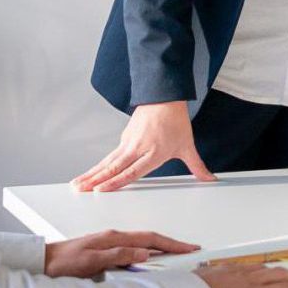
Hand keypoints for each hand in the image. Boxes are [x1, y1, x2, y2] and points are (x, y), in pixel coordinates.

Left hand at [43, 229, 198, 277]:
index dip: (171, 244)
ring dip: (160, 249)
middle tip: (190, 250)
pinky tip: (149, 261)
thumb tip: (144, 254)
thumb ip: (118, 256)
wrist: (42, 264)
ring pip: (142, 245)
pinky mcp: (105, 253)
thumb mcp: (91, 261)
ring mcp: (109, 244)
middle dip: (172, 245)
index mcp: (113, 238)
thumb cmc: (62, 263)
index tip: (189, 248)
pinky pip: (132, 251)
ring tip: (176, 255)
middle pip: (150, 239)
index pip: (150, 239)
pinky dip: (146, 254)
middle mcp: (113, 238)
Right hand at [75, 101, 213, 192]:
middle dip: (95, 180)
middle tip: (80, 189)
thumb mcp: (187, 146)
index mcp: (154, 153)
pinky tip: (89, 175)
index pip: (132, 171)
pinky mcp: (124, 138)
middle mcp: (138, 148)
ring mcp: (128, 142)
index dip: (115, 181)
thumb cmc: (175, 122)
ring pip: (108, 161)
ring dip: (92, 173)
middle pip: (113, 167)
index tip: (100, 189)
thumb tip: (210, 179)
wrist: (164, 97)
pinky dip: (98, 166)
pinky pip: (110, 155)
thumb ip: (197, 166)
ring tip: (77, 184)